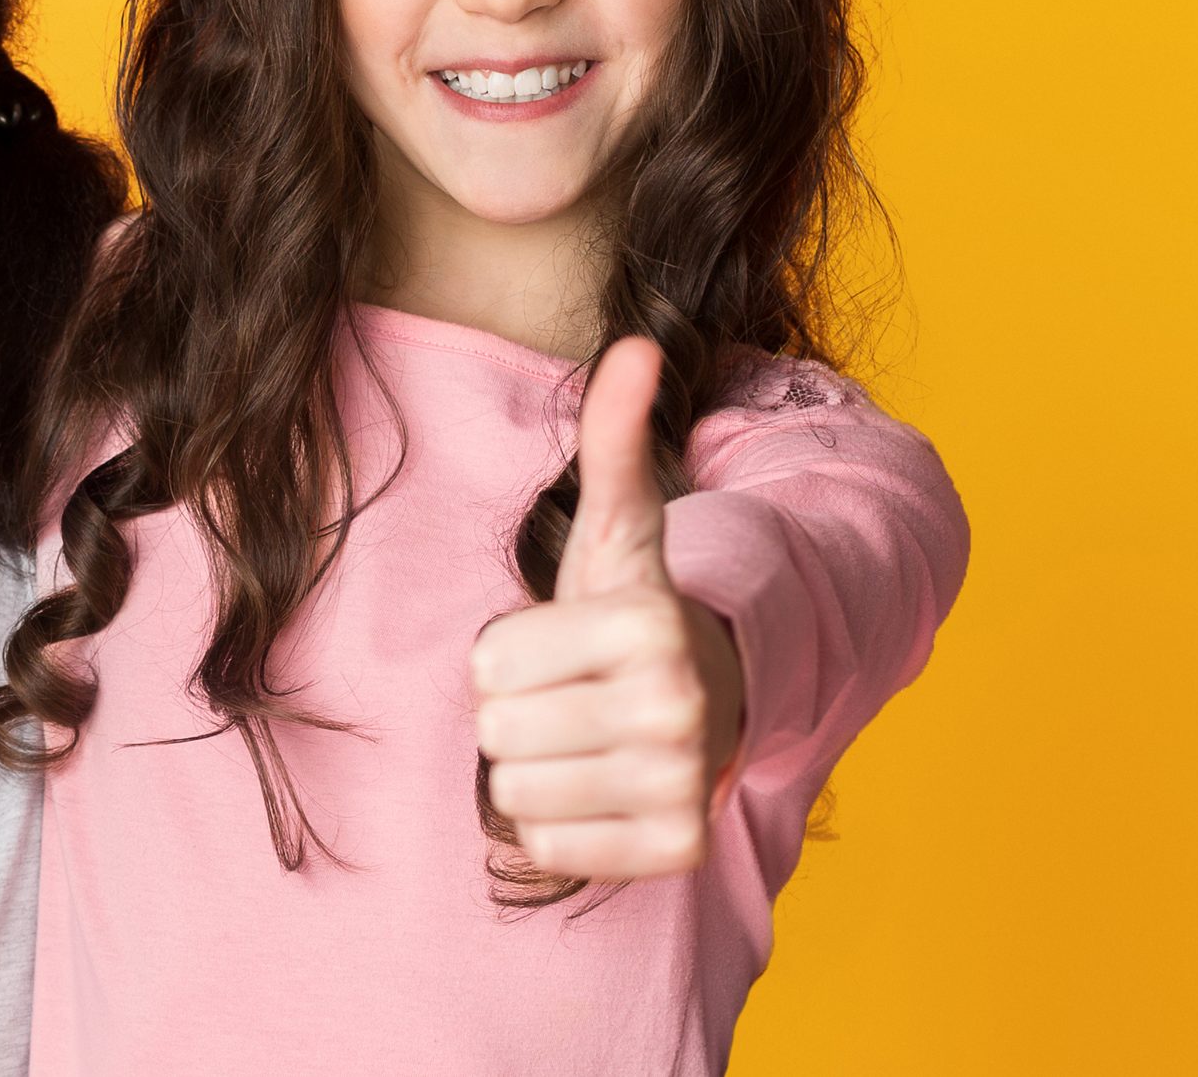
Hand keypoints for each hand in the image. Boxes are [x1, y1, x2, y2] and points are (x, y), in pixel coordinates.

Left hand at [471, 336, 744, 878]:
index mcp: (650, 626)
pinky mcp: (675, 853)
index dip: (505, 651)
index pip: (486, 663)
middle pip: (494, 732)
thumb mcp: (618, 525)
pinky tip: (598, 787)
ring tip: (583, 737)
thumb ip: (613, 437)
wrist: (711, 702)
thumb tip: (635, 344)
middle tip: (570, 693)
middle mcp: (677, 711)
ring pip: (511, 794)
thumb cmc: (634, 613)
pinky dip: (556, 827)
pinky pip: (543, 849)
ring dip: (532, 768)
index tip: (560, 642)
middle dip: (515, 711)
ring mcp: (682, 789)